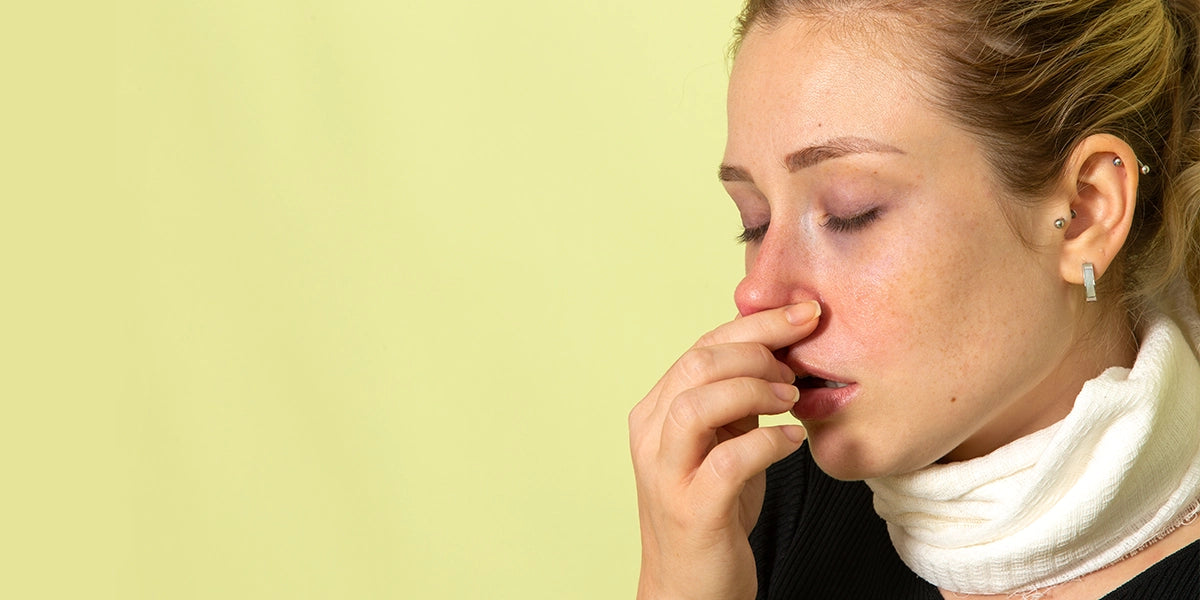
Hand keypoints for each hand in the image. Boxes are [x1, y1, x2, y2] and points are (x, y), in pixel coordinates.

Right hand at [629, 301, 821, 599]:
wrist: (691, 589)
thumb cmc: (713, 511)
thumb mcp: (722, 442)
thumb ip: (735, 400)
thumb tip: (777, 348)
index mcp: (656, 412)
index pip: (700, 346)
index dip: (754, 324)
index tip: (803, 315)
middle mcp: (651, 436)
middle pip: (697, 364)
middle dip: (758, 349)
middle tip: (798, 363)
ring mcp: (667, 474)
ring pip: (697, 404)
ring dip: (753, 390)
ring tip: (790, 398)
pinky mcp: (692, 510)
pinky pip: (728, 461)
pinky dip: (767, 443)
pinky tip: (793, 441)